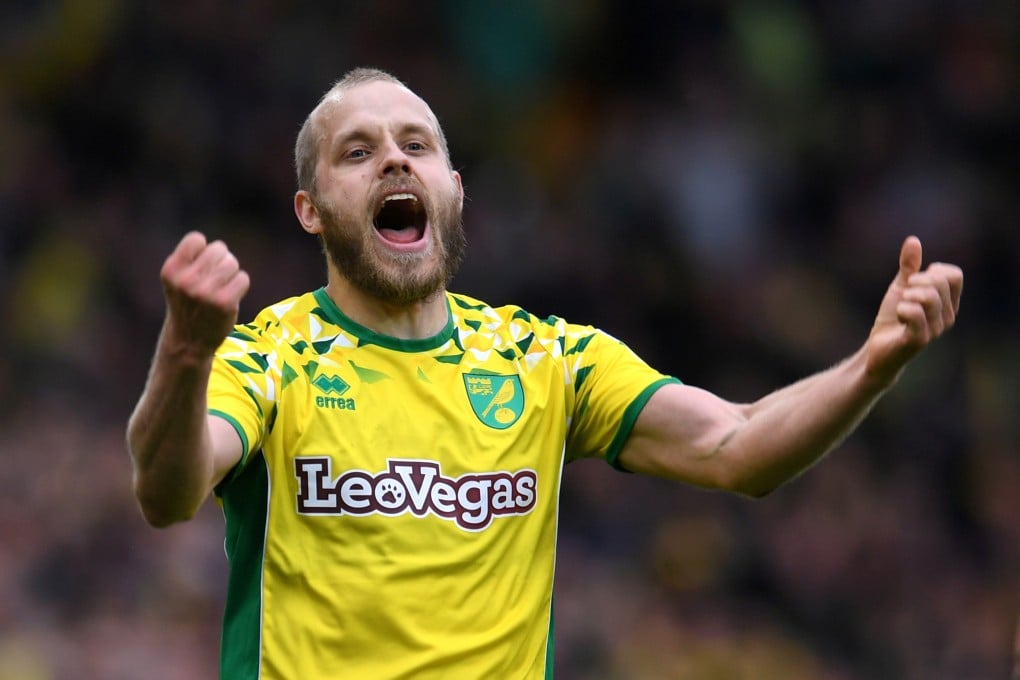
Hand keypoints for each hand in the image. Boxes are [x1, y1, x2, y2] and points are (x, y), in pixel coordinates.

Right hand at [159, 231, 250, 358]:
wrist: (189, 340)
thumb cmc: (188, 303)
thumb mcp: (177, 279)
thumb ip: (192, 259)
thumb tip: (220, 248)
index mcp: (171, 270)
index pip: (196, 239)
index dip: (203, 250)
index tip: (200, 267)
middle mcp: (185, 280)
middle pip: (219, 249)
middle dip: (221, 260)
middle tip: (214, 279)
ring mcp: (205, 292)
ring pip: (232, 263)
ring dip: (231, 274)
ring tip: (221, 288)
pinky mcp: (224, 303)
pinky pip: (243, 278)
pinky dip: (240, 286)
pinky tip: (230, 297)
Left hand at [865, 236, 962, 384]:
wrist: (878, 348)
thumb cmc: (893, 319)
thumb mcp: (901, 288)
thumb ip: (909, 266)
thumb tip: (913, 240)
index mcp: (948, 303)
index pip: (954, 275)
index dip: (932, 271)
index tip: (916, 281)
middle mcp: (947, 316)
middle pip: (939, 282)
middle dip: (916, 281)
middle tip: (905, 295)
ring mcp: (936, 329)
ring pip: (927, 296)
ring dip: (907, 296)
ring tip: (902, 307)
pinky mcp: (920, 339)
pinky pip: (914, 312)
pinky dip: (901, 308)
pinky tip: (899, 317)